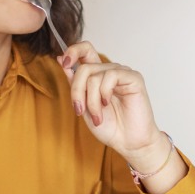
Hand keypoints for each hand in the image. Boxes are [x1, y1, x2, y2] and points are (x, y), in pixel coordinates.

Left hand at [59, 42, 170, 172]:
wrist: (128, 142)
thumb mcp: (83, 105)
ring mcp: (122, 73)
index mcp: (98, 75)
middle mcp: (109, 71)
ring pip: (94, 75)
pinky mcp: (133, 78)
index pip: (85, 50)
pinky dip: (104, 93)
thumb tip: (60, 58)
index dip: (73, 51)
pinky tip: (107, 104)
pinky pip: (110, 76)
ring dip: (91, 100)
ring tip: (98, 116)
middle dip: (76, 91)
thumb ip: (74, 83)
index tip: (64, 63)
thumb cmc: (110, 127)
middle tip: (79, 110)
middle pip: (84, 67)